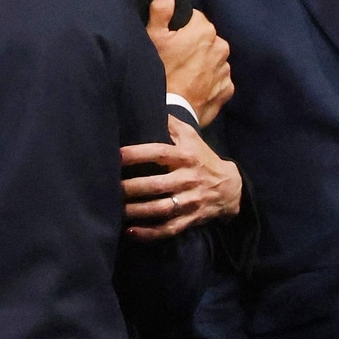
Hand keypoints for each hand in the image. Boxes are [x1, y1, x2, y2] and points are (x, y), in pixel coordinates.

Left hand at [122, 116, 242, 238]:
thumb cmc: (202, 158)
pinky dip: (150, 233)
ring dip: (137, 211)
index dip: (137, 154)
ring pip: (161, 209)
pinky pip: (169, 229)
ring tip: (115, 210)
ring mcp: (190, 202)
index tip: (116, 155)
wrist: (231, 187)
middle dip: (131, 187)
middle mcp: (188, 179)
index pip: (159, 153)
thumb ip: (171, 123)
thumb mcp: (191, 138)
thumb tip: (149, 104)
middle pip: (156, 185)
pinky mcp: (190, 219)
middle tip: (108, 188)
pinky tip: (131, 232)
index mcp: (185, 157)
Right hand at [146, 0, 233, 123]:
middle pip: (206, 38)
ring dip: (202, 63)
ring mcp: (226, 69)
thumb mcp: (153, 37)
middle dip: (194, 45)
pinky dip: (209, 80)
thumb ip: (162, 8)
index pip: (194, 19)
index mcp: (205, 30)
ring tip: (184, 75)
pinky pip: (219, 78)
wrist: (171, 113)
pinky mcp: (227, 89)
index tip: (170, 42)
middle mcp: (221, 46)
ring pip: (213, 58)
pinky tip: (193, 86)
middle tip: (175, 59)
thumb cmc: (160, 72)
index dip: (180, 28)